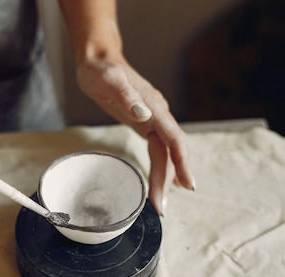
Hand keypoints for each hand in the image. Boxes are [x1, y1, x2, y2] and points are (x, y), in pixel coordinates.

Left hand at [76, 55, 194, 215]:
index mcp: (153, 107)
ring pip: (164, 153)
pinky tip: (164, 180)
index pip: (173, 139)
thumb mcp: (109, 81)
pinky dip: (160, 166)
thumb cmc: (101, 70)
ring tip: (161, 203)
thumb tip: (144, 114)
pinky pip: (157, 149)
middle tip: (161, 208)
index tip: (187, 185)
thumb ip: (127, 97)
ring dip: (164, 177)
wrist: (97, 60)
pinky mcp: (144, 122)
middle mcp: (157, 114)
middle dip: (168, 180)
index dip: (181, 163)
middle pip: (170, 152)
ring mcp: (152, 119)